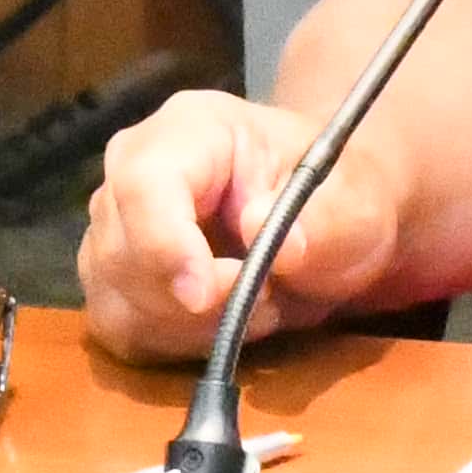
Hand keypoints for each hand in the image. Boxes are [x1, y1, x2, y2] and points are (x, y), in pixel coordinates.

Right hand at [77, 89, 411, 364]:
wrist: (330, 223)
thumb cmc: (339, 199)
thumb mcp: (357, 205)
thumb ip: (323, 218)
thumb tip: (265, 233)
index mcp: (193, 129)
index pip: (145, 183)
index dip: (164, 244)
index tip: (205, 296)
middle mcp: (135, 169)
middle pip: (119, 248)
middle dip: (192, 299)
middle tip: (268, 298)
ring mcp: (116, 225)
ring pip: (114, 297)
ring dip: (187, 326)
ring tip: (257, 307)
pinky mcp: (115, 279)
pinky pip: (120, 328)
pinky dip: (172, 343)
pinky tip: (222, 326)